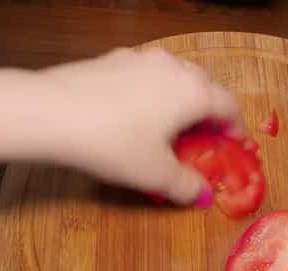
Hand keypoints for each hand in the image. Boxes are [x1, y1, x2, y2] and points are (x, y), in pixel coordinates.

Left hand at [39, 47, 243, 205]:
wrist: (52, 112)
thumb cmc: (114, 144)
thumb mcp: (156, 175)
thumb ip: (187, 186)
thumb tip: (202, 195)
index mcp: (193, 92)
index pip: (229, 106)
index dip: (235, 129)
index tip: (231, 146)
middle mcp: (173, 67)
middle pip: (204, 86)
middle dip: (208, 112)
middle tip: (201, 138)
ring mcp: (141, 57)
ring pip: (173, 76)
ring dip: (179, 98)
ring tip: (167, 125)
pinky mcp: (112, 58)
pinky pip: (144, 74)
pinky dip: (150, 91)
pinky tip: (131, 113)